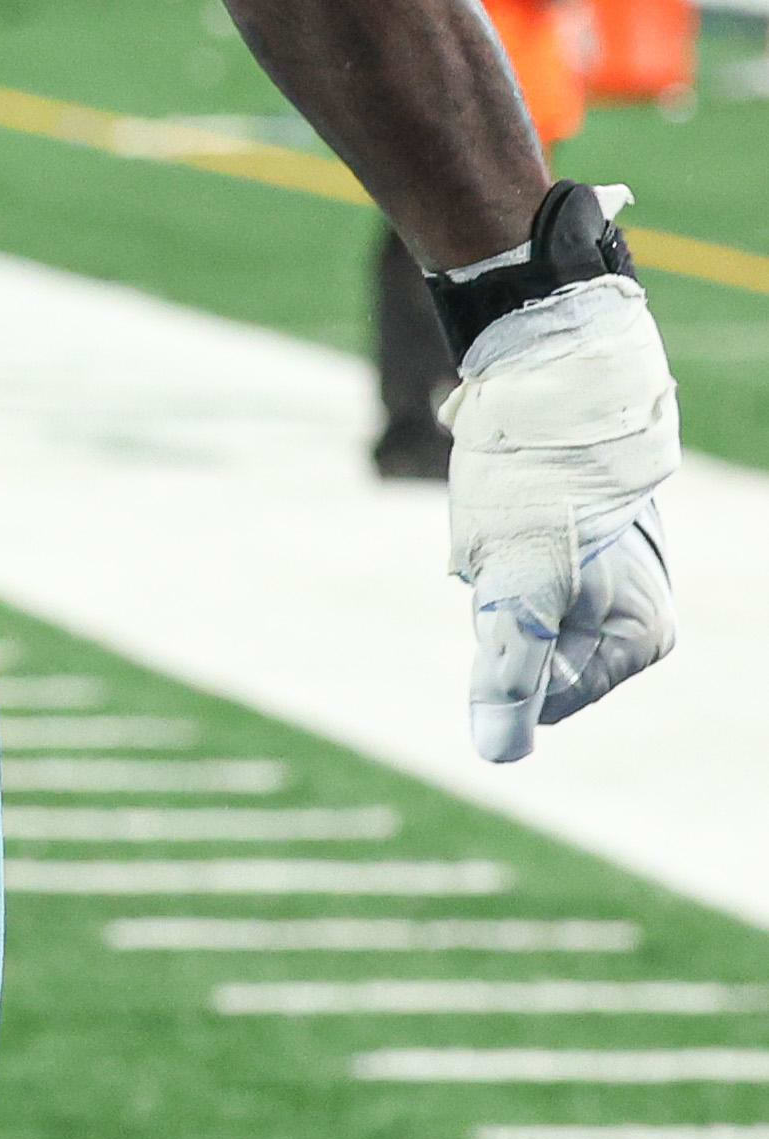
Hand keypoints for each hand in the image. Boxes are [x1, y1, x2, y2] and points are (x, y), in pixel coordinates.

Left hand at [445, 276, 678, 763]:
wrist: (553, 382)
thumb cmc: (542, 484)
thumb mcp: (516, 586)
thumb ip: (509, 673)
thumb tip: (498, 757)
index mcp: (640, 640)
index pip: (542, 699)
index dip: (506, 648)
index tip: (517, 586)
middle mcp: (638, 617)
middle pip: (535, 657)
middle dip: (504, 615)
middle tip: (509, 551)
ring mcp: (615, 582)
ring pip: (526, 618)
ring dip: (501, 581)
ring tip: (515, 527)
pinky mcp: (588, 550)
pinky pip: (527, 576)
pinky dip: (506, 552)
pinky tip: (518, 514)